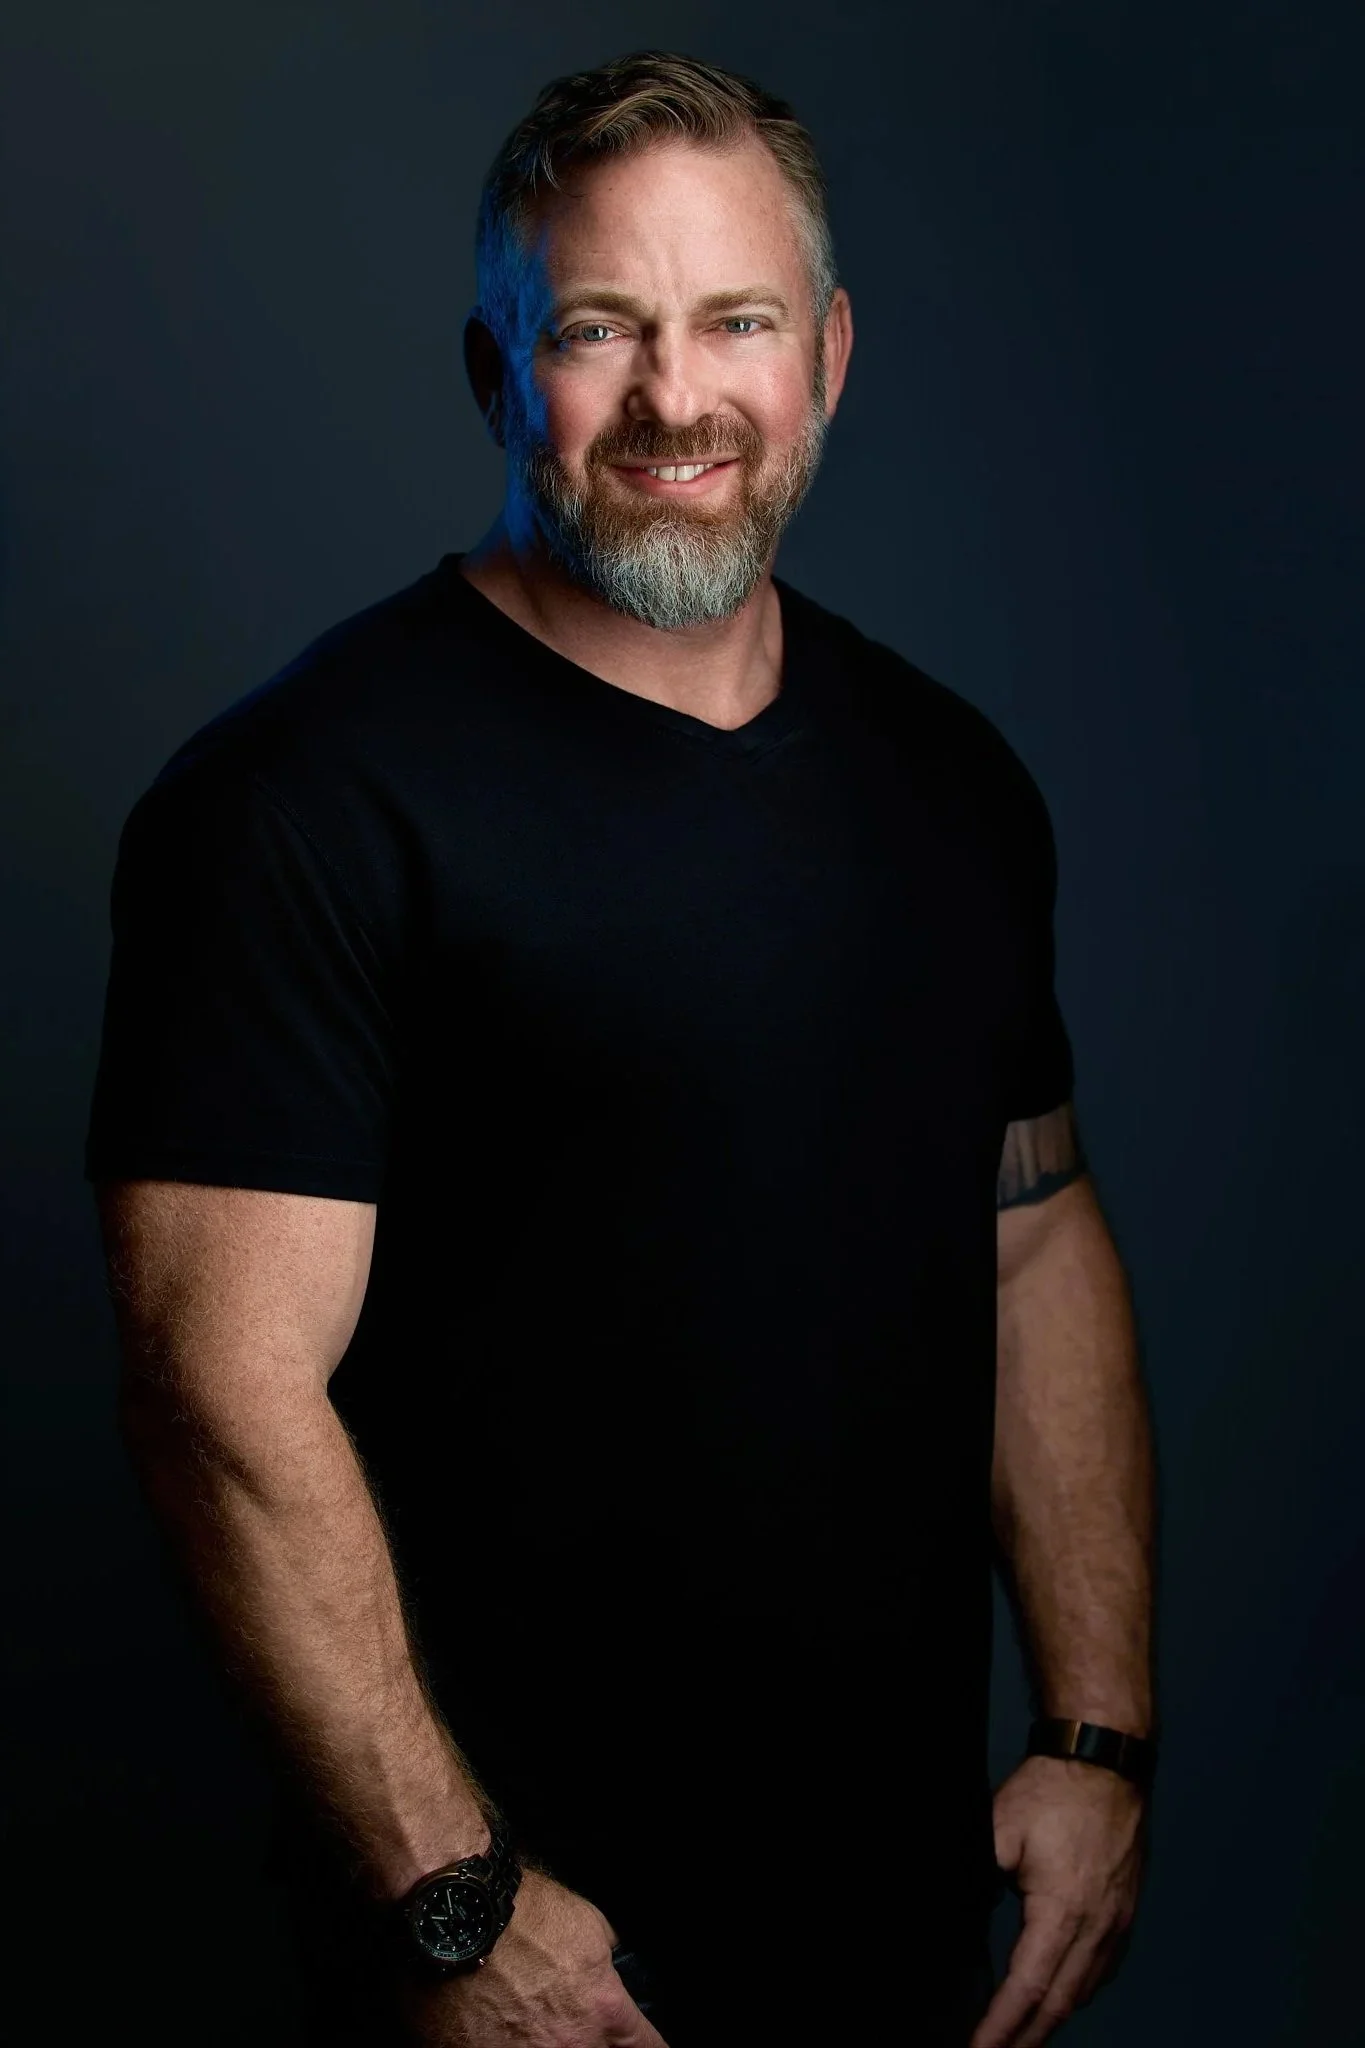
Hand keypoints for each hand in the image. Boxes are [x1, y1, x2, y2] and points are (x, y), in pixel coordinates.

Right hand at [395, 1865, 670, 2046]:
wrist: (458, 1916)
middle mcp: (569, 2047)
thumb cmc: (519, 1912)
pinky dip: (505, 2045)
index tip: (637, 2041)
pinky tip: (497, 2030)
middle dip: (592, 2043)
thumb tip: (609, 1966)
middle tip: (574, 2023)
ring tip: (531, 2026)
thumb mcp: (587, 1923)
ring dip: (549, 2044)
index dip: (644, 2045)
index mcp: (603, 2012)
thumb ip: (606, 1957)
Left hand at [969, 1756, 1147, 2047]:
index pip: (1025, 1989)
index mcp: (1062, 1913)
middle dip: (1025, 2039)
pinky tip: (1058, 1998)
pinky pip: (1101, 1972)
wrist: (1107, 1762)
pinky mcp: (1124, 1914)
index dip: (1000, 2027)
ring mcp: (1116, 1924)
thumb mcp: (1000, 1828)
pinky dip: (1075, 1994)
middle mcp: (1096, 1930)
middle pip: (1059, 2005)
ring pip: (1083, 1993)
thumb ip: (979, 1874)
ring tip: (1020, 2038)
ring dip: (1050, 2020)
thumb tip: (960, 1909)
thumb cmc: (1054, 1791)